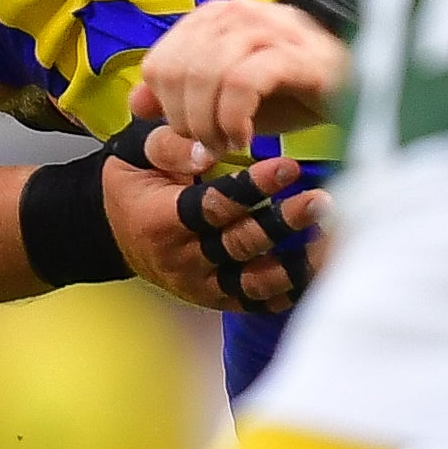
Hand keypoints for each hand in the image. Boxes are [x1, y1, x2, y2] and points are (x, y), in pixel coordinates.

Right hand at [105, 151, 325, 312]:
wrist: (113, 233)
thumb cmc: (134, 183)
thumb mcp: (135, 154)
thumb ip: (171, 146)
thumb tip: (209, 148)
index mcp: (161, 222)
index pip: (214, 207)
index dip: (252, 188)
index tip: (288, 166)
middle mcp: (183, 261)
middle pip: (241, 244)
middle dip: (284, 223)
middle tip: (322, 201)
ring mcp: (201, 285)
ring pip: (255, 281)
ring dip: (296, 263)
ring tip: (334, 240)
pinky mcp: (217, 300)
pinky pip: (257, 302)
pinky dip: (289, 291)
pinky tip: (320, 272)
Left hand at [128, 0, 351, 158]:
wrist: (356, 86)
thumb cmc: (289, 90)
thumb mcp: (225, 95)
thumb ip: (179, 96)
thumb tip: (136, 103)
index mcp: (213, 19)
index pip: (159, 64)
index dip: (166, 108)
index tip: (190, 136)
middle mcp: (236, 14)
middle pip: (178, 71)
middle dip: (186, 120)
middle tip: (209, 146)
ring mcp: (266, 29)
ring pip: (207, 74)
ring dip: (209, 123)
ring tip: (226, 144)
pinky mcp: (294, 54)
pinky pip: (244, 82)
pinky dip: (235, 117)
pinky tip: (245, 138)